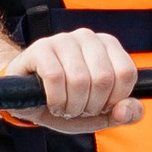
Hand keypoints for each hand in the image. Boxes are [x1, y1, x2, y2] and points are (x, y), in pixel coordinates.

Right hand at [3, 27, 141, 127]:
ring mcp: (63, 40)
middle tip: (78, 108)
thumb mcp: (100, 113)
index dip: (113, 99)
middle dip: (91, 105)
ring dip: (71, 105)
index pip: (126, 73)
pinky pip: (54, 78)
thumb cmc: (67, 100)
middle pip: (103, 78)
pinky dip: (55, 99)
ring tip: (64, 107)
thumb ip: (124, 114)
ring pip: (79, 79)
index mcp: (108, 46)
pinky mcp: (40, 48)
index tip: (100, 105)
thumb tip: (125, 110)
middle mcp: (87, 37)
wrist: (25, 96)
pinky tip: (52, 103)